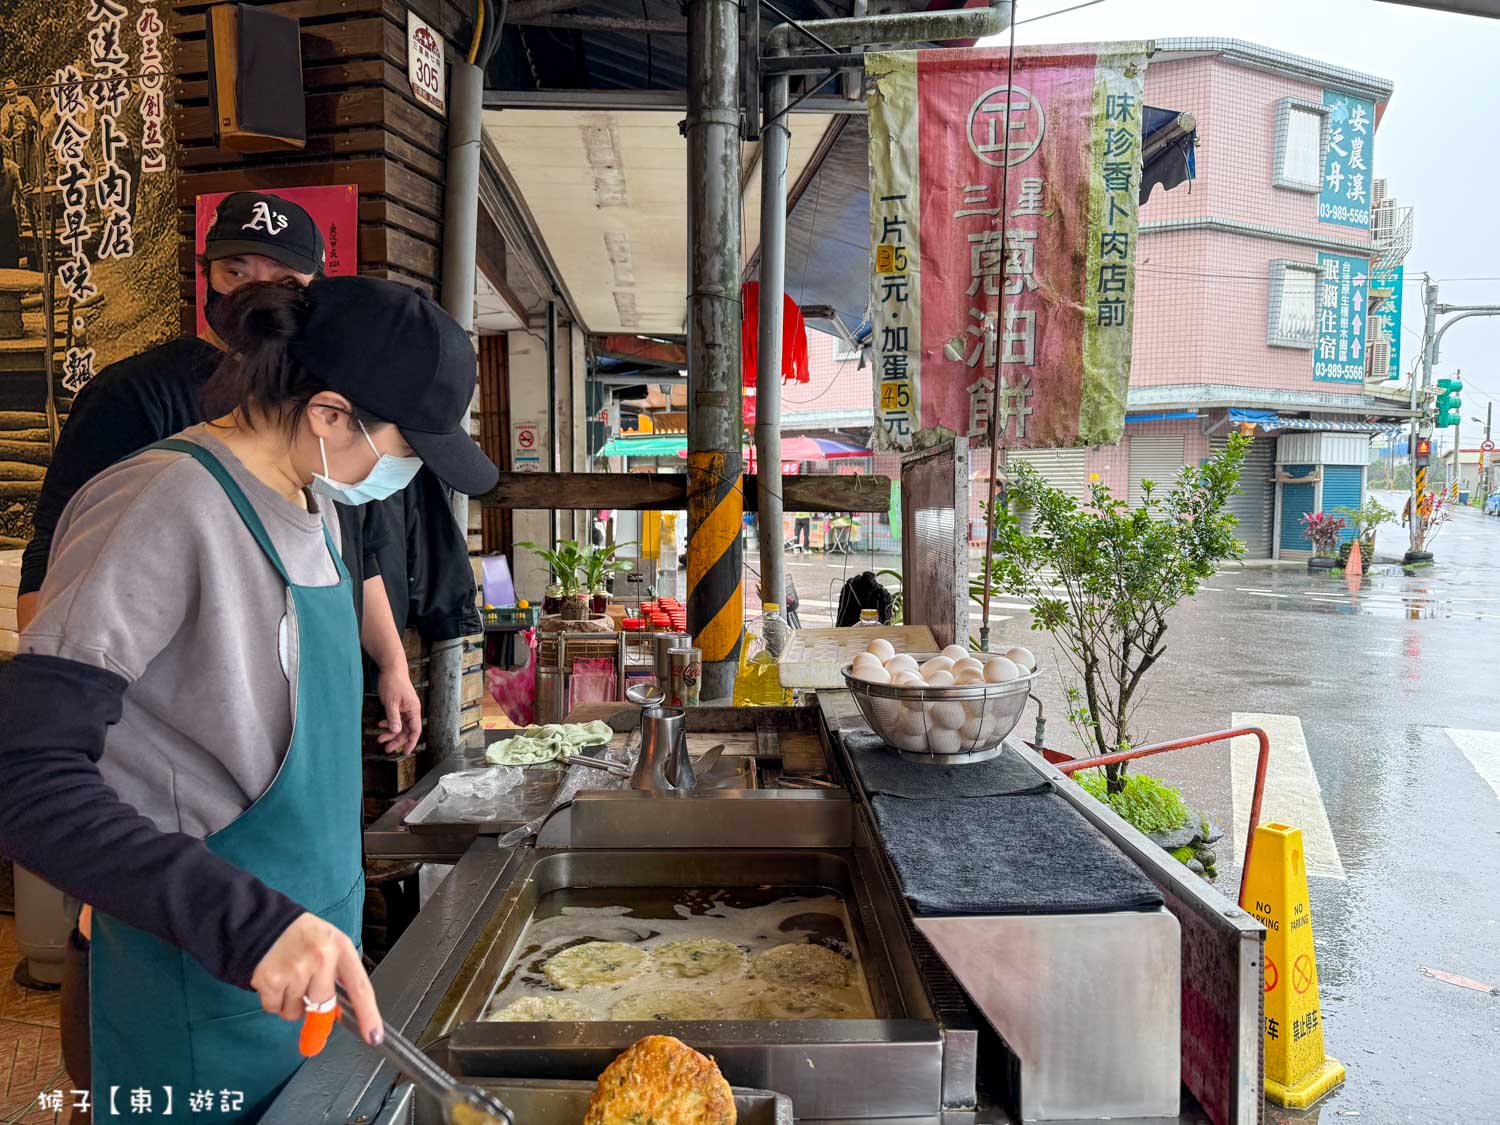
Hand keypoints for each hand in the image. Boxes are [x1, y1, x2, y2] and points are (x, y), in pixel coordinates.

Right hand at [250, 913, 381, 1044]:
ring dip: (290, 1002)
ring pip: (296, 1012)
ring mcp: (296, 970)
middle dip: (313, 1004)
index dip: (368, 1014)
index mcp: (340, 947)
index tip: (374, 1036)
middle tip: (305, 984)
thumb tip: (339, 1014)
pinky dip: (273, 1000)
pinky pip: (274, 1008)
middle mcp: (321, 958)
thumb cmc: (301, 937)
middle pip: (323, 1005)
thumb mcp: (329, 945)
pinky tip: (274, 979)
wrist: (264, 922)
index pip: (360, 987)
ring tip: (288, 975)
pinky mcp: (271, 980)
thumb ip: (338, 975)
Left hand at [376, 663, 421, 754]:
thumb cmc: (393, 682)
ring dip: (391, 733)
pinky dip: (388, 723)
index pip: (415, 730)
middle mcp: (411, 710)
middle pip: (407, 730)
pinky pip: (395, 718)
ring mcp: (405, 708)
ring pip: (400, 725)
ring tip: (380, 738)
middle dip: (397, 740)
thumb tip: (396, 732)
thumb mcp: (391, 702)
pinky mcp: (399, 705)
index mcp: (413, 710)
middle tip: (387, 748)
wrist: (391, 668)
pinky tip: (380, 724)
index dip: (411, 742)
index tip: (406, 752)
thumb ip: (394, 718)